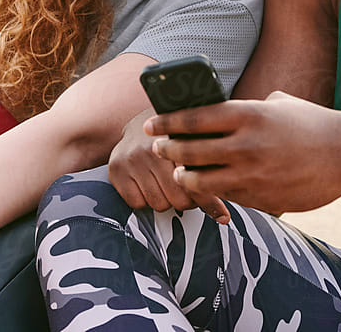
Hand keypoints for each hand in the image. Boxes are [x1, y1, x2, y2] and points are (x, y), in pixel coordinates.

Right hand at [108, 109, 229, 222]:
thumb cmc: (176, 138)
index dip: (210, 201)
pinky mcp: (116, 168)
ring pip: (158, 204)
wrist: (143, 123)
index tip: (222, 215)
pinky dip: (145, 199)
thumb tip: (224, 217)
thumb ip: (211, 170)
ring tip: (168, 186)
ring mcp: (132, 158)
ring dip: (166, 200)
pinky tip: (150, 185)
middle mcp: (152, 148)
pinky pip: (137, 203)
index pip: (197, 181)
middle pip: (178, 200)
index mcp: (178, 139)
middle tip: (188, 191)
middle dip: (187, 200)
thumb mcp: (196, 145)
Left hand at [148, 91, 340, 214]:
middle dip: (169, 150)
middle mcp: (246, 145)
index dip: (167, 122)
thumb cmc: (314, 123)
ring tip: (182, 174)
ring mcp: (253, 175)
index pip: (194, 118)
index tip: (151, 125)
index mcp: (249, 115)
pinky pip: (228, 197)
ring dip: (186, 177)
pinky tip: (213, 187)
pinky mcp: (262, 199)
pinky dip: (216, 192)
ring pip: (201, 181)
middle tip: (160, 149)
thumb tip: (221, 115)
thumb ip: (249, 110)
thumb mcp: (280, 104)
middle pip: (190, 151)